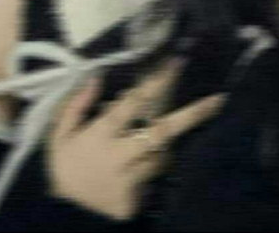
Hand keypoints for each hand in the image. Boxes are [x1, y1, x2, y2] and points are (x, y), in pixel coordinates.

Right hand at [46, 56, 227, 221]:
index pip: (133, 103)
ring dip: (163, 143)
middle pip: (163, 132)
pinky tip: (138, 166)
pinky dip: (153, 165)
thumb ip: (78, 104)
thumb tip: (98, 76)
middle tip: (219, 99)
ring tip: (145, 141)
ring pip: (162, 154)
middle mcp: (120, 156)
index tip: (177, 62)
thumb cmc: (64, 166)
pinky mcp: (136, 200)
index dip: (156, 82)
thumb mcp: (59, 134)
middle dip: (193, 114)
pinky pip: (155, 175)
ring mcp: (130, 180)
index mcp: (100, 135)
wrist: (61, 216)